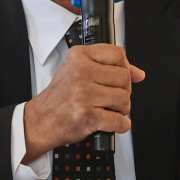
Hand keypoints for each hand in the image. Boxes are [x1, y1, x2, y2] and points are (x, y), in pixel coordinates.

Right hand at [23, 44, 144, 161]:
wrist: (41, 120)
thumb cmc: (60, 97)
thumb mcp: (78, 71)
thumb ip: (109, 67)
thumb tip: (139, 74)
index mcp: (79, 57)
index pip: (117, 54)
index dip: (125, 67)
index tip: (121, 76)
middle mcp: (81, 73)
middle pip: (124, 78)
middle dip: (123, 91)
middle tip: (111, 97)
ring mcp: (84, 95)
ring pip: (124, 99)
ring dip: (121, 109)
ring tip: (108, 109)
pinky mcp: (87, 116)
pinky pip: (119, 120)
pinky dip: (120, 125)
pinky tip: (111, 123)